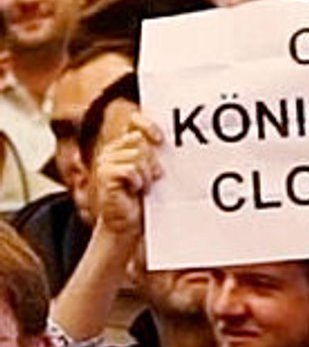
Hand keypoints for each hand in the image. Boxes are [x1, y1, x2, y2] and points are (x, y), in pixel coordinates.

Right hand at [91, 112, 162, 239]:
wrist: (129, 222)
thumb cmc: (143, 198)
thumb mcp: (152, 172)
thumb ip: (154, 154)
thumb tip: (165, 139)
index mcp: (123, 146)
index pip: (133, 123)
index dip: (147, 125)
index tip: (160, 139)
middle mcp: (112, 150)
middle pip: (140, 141)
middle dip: (152, 162)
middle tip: (152, 178)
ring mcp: (106, 162)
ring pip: (137, 156)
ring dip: (146, 175)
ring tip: (143, 187)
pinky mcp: (105, 175)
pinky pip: (130, 170)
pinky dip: (138, 181)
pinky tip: (135, 190)